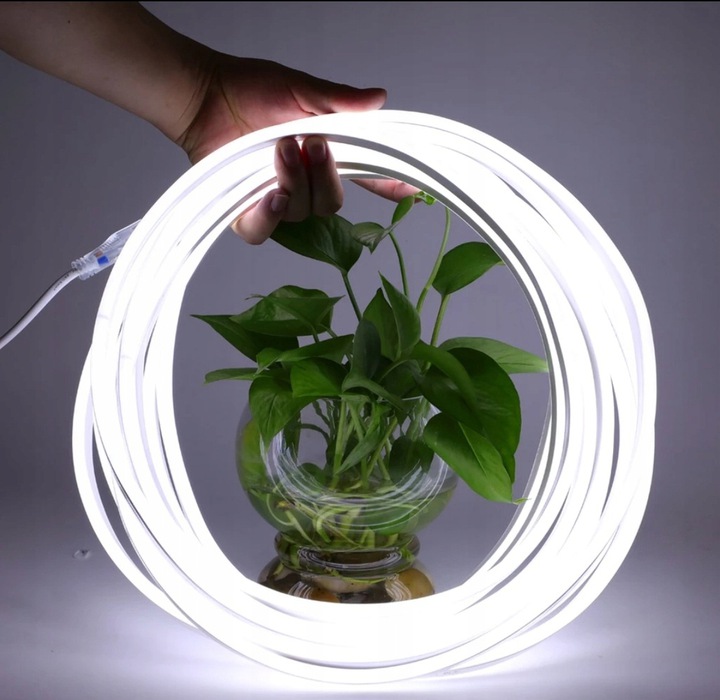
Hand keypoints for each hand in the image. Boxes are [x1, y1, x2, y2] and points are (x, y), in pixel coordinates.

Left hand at [176, 55, 416, 243]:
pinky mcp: (246, 212)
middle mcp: (304, 183)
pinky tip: (271, 196)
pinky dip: (268, 217)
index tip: (412, 191)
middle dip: (326, 176)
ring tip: (278, 148)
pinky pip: (264, 232)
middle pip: (333, 203)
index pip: (365, 177)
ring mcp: (276, 200)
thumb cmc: (251, 88)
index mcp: (324, 156)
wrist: (205, 93)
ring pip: (302, 214)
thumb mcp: (301, 89)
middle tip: (308, 141)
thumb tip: (379, 100)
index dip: (389, 186)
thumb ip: (338, 100)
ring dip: (294, 182)